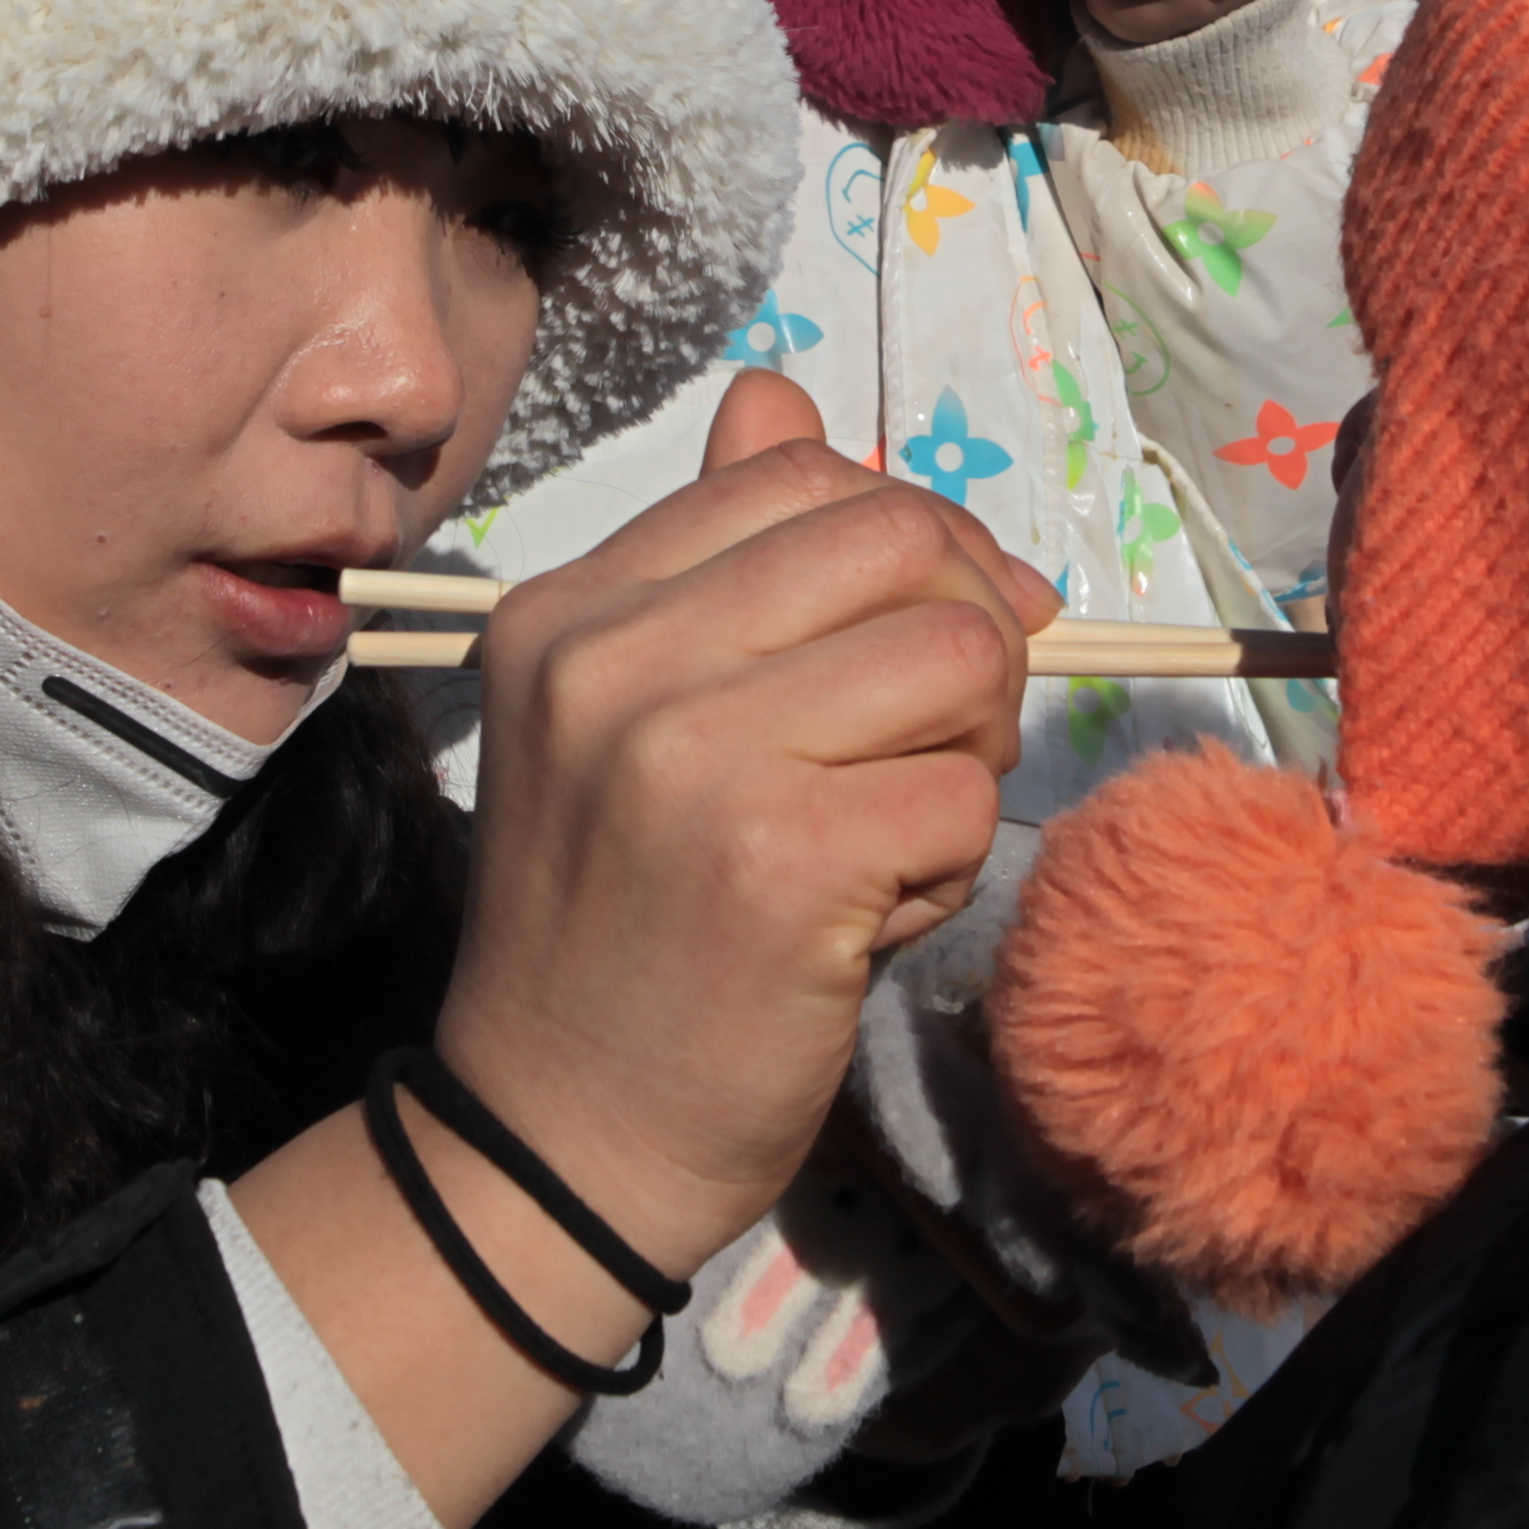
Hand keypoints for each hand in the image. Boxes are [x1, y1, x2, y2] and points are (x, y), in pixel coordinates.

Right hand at [434, 371, 1042, 1277]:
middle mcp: (615, 659)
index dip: (914, 542)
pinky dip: (953, 862)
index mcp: (574, 606)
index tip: (931, 635)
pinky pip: (967, 797)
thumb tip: (781, 391)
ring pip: (962, 661)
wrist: (557, 1137)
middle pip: (903, 541)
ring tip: (895, 833)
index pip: (804, 472)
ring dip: (971, 754)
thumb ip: (720, 557)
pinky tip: (873, 916)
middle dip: (971, 633)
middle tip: (938, 739)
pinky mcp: (782, 860)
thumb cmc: (623, 924)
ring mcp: (692, 755)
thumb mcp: (634, 714)